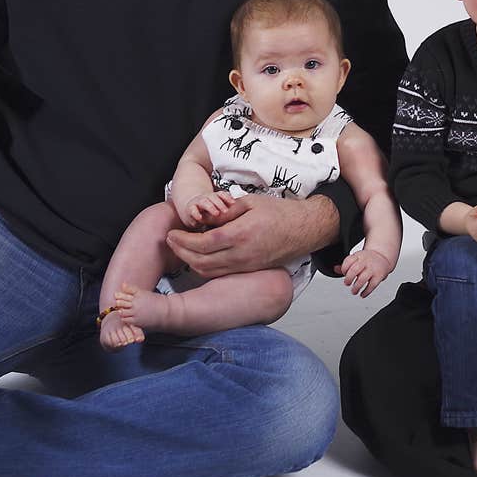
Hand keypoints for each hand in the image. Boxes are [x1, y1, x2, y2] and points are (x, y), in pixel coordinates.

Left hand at [166, 193, 337, 279]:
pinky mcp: (249, 270)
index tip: (172, 233)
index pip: (203, 243)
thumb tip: (204, 218)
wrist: (305, 229)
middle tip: (171, 241)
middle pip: (201, 262)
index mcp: (241, 234)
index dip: (183, 241)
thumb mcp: (251, 202)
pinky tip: (200, 256)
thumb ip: (225, 211)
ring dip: (191, 262)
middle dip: (181, 253)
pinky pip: (220, 274)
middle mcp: (241, 255)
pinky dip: (205, 267)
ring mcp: (246, 266)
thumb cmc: (280, 212)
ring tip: (182, 249)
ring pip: (209, 271)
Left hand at [338, 248, 394, 297]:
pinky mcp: (379, 276)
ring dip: (356, 287)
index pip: (348, 261)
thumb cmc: (367, 260)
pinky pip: (372, 285)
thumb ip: (346, 265)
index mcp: (358, 255)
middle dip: (348, 278)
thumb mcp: (356, 258)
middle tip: (346, 283)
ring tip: (354, 291)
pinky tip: (362, 294)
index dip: (344, 269)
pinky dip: (366, 292)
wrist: (383, 257)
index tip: (344, 273)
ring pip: (363, 278)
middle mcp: (365, 261)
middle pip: (354, 269)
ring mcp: (373, 269)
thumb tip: (335, 269)